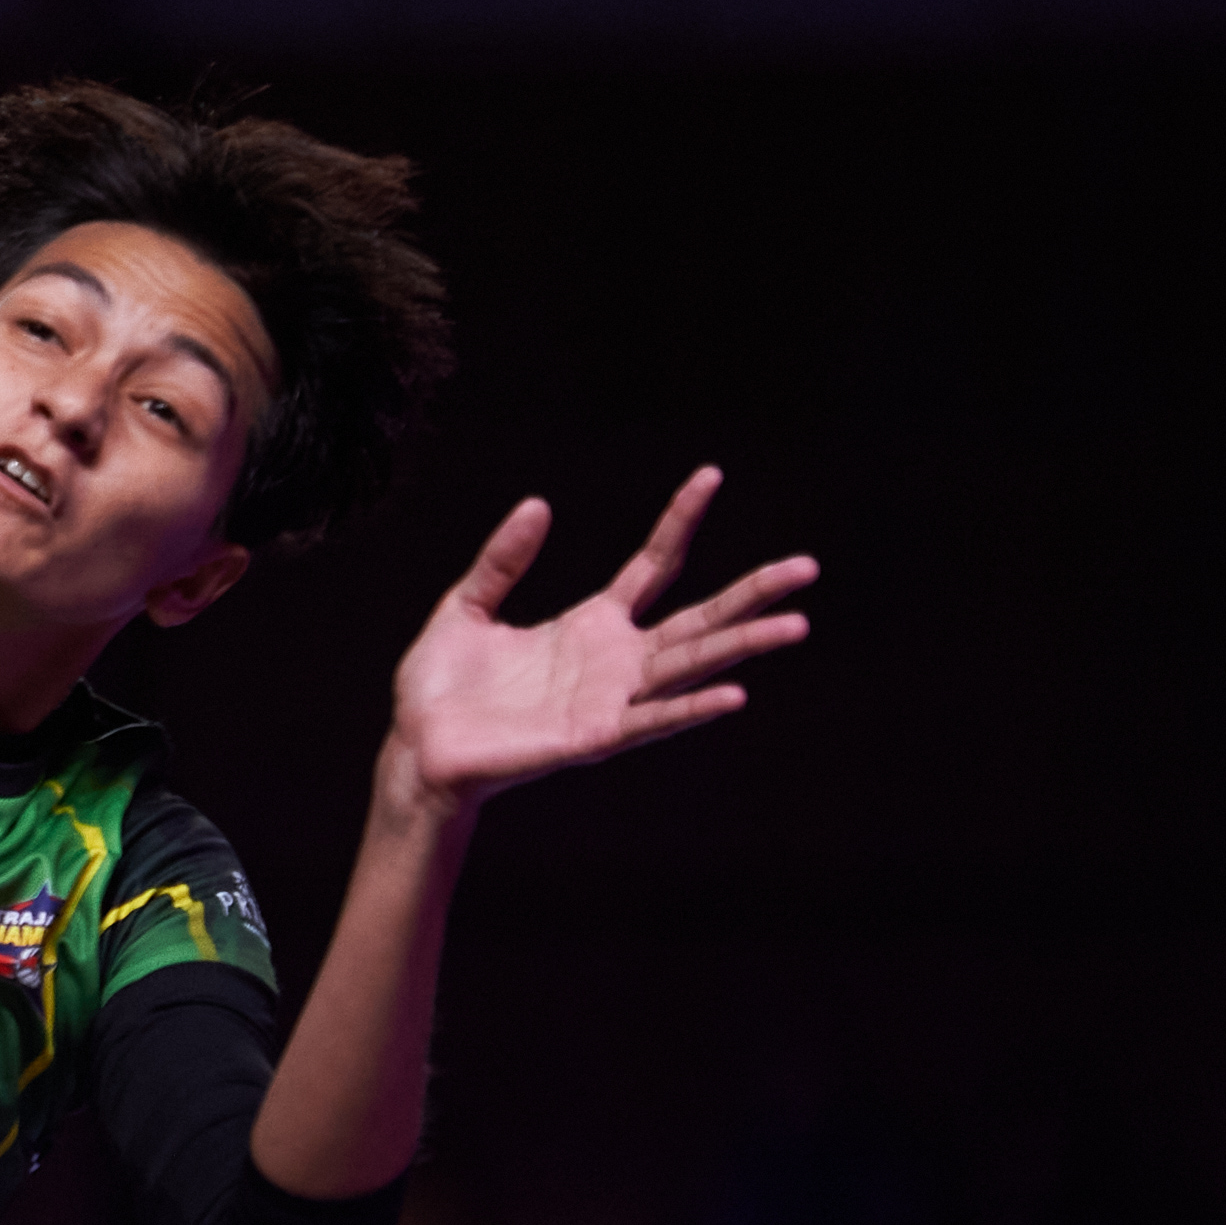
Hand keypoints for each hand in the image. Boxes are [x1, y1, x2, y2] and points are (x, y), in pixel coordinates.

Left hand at [383, 468, 816, 816]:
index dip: (680, 520)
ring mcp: (610, 700)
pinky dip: (692, 708)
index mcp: (591, 624)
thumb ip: (503, 560)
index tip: (710, 475)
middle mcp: (615, 661)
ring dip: (741, 647)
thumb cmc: (442, 688)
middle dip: (752, 594)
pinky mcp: (594, 737)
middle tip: (807, 567)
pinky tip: (733, 694)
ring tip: (795, 625)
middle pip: (698, 618)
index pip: (654, 564)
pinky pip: (653, 720)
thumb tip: (539, 503)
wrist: (418, 749)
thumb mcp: (467, 606)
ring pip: (690, 666)